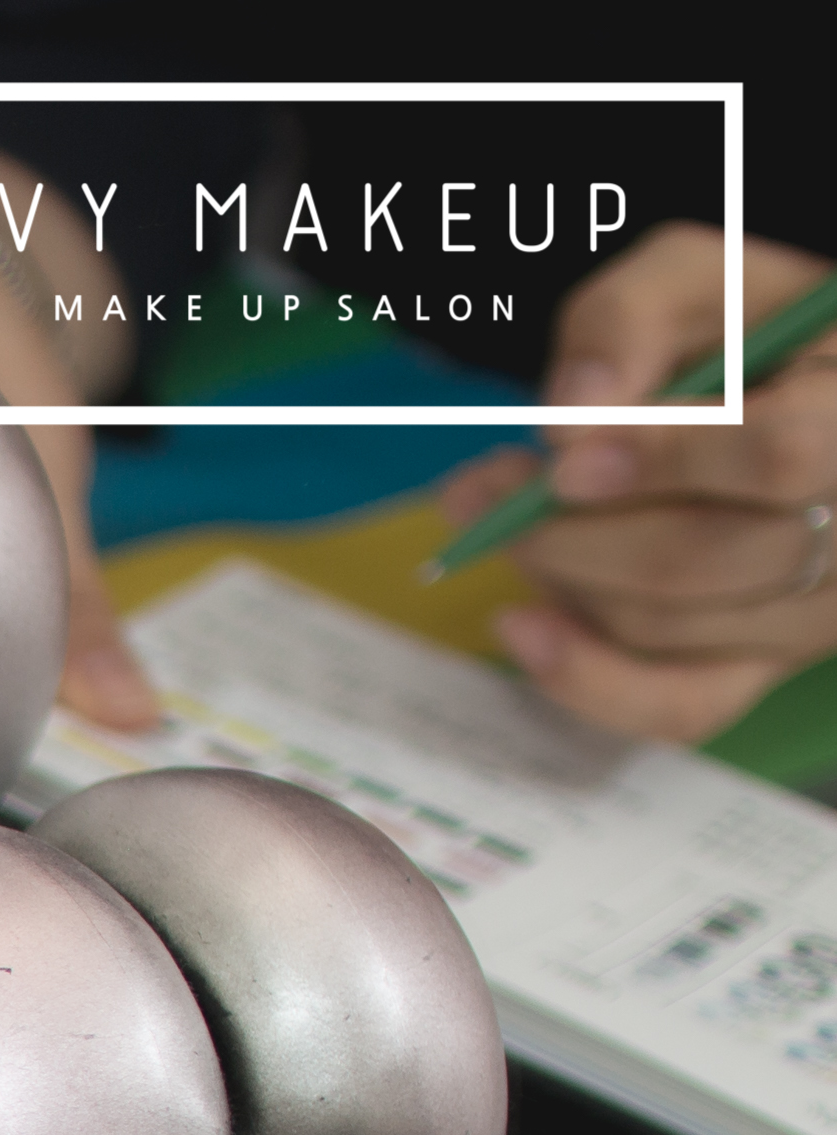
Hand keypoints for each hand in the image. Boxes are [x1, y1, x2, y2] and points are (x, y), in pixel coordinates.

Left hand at [438, 226, 836, 741]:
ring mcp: (826, 606)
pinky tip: (521, 626)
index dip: (659, 463)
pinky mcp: (774, 659)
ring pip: (670, 626)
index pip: (777, 457)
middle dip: (570, 533)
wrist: (793, 380)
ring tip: (505, 521)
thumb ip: (631, 318)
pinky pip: (682, 705)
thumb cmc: (746, 320)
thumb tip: (573, 412)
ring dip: (562, 581)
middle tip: (484, 493)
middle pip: (704, 560)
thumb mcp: (700, 276)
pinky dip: (587, 679)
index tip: (559, 462)